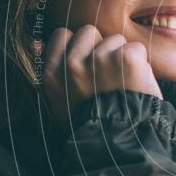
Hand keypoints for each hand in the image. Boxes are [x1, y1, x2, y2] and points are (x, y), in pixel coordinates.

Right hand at [38, 25, 161, 125]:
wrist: (119, 143)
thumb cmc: (92, 124)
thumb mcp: (59, 102)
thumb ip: (52, 72)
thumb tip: (34, 43)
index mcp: (53, 73)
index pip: (62, 34)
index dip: (78, 46)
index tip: (87, 63)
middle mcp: (72, 64)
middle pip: (89, 32)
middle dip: (101, 48)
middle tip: (107, 77)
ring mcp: (99, 59)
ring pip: (115, 39)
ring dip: (122, 57)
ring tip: (122, 85)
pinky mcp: (125, 59)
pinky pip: (136, 48)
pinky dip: (141, 64)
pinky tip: (136, 84)